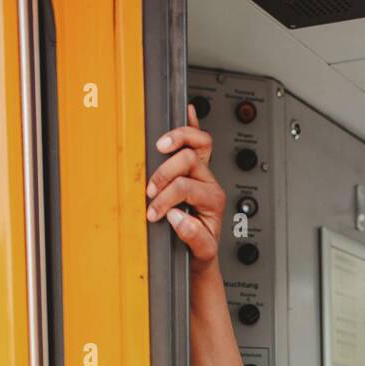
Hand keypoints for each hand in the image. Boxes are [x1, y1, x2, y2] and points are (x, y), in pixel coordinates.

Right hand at [146, 102, 225, 270]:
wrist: (203, 253)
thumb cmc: (201, 249)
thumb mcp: (201, 251)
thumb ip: (192, 235)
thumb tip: (176, 216)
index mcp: (213, 200)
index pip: (185, 186)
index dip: (167, 197)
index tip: (155, 212)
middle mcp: (210, 182)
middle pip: (188, 158)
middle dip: (165, 174)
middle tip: (151, 192)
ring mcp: (204, 172)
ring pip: (194, 142)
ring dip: (172, 143)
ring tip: (156, 153)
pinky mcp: (196, 168)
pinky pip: (199, 140)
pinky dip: (192, 125)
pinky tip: (188, 112)